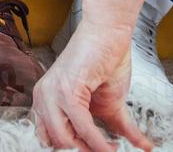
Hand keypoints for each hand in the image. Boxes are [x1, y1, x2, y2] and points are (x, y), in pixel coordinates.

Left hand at [32, 20, 152, 151]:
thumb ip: (111, 129)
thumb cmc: (105, 61)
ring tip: (113, 150)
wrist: (108, 32)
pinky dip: (99, 142)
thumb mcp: (107, 104)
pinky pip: (82, 127)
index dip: (72, 149)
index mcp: (46, 101)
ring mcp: (52, 94)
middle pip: (58, 143)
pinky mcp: (66, 90)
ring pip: (66, 140)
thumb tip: (129, 148)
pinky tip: (112, 147)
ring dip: (93, 150)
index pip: (50, 139)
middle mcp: (43, 98)